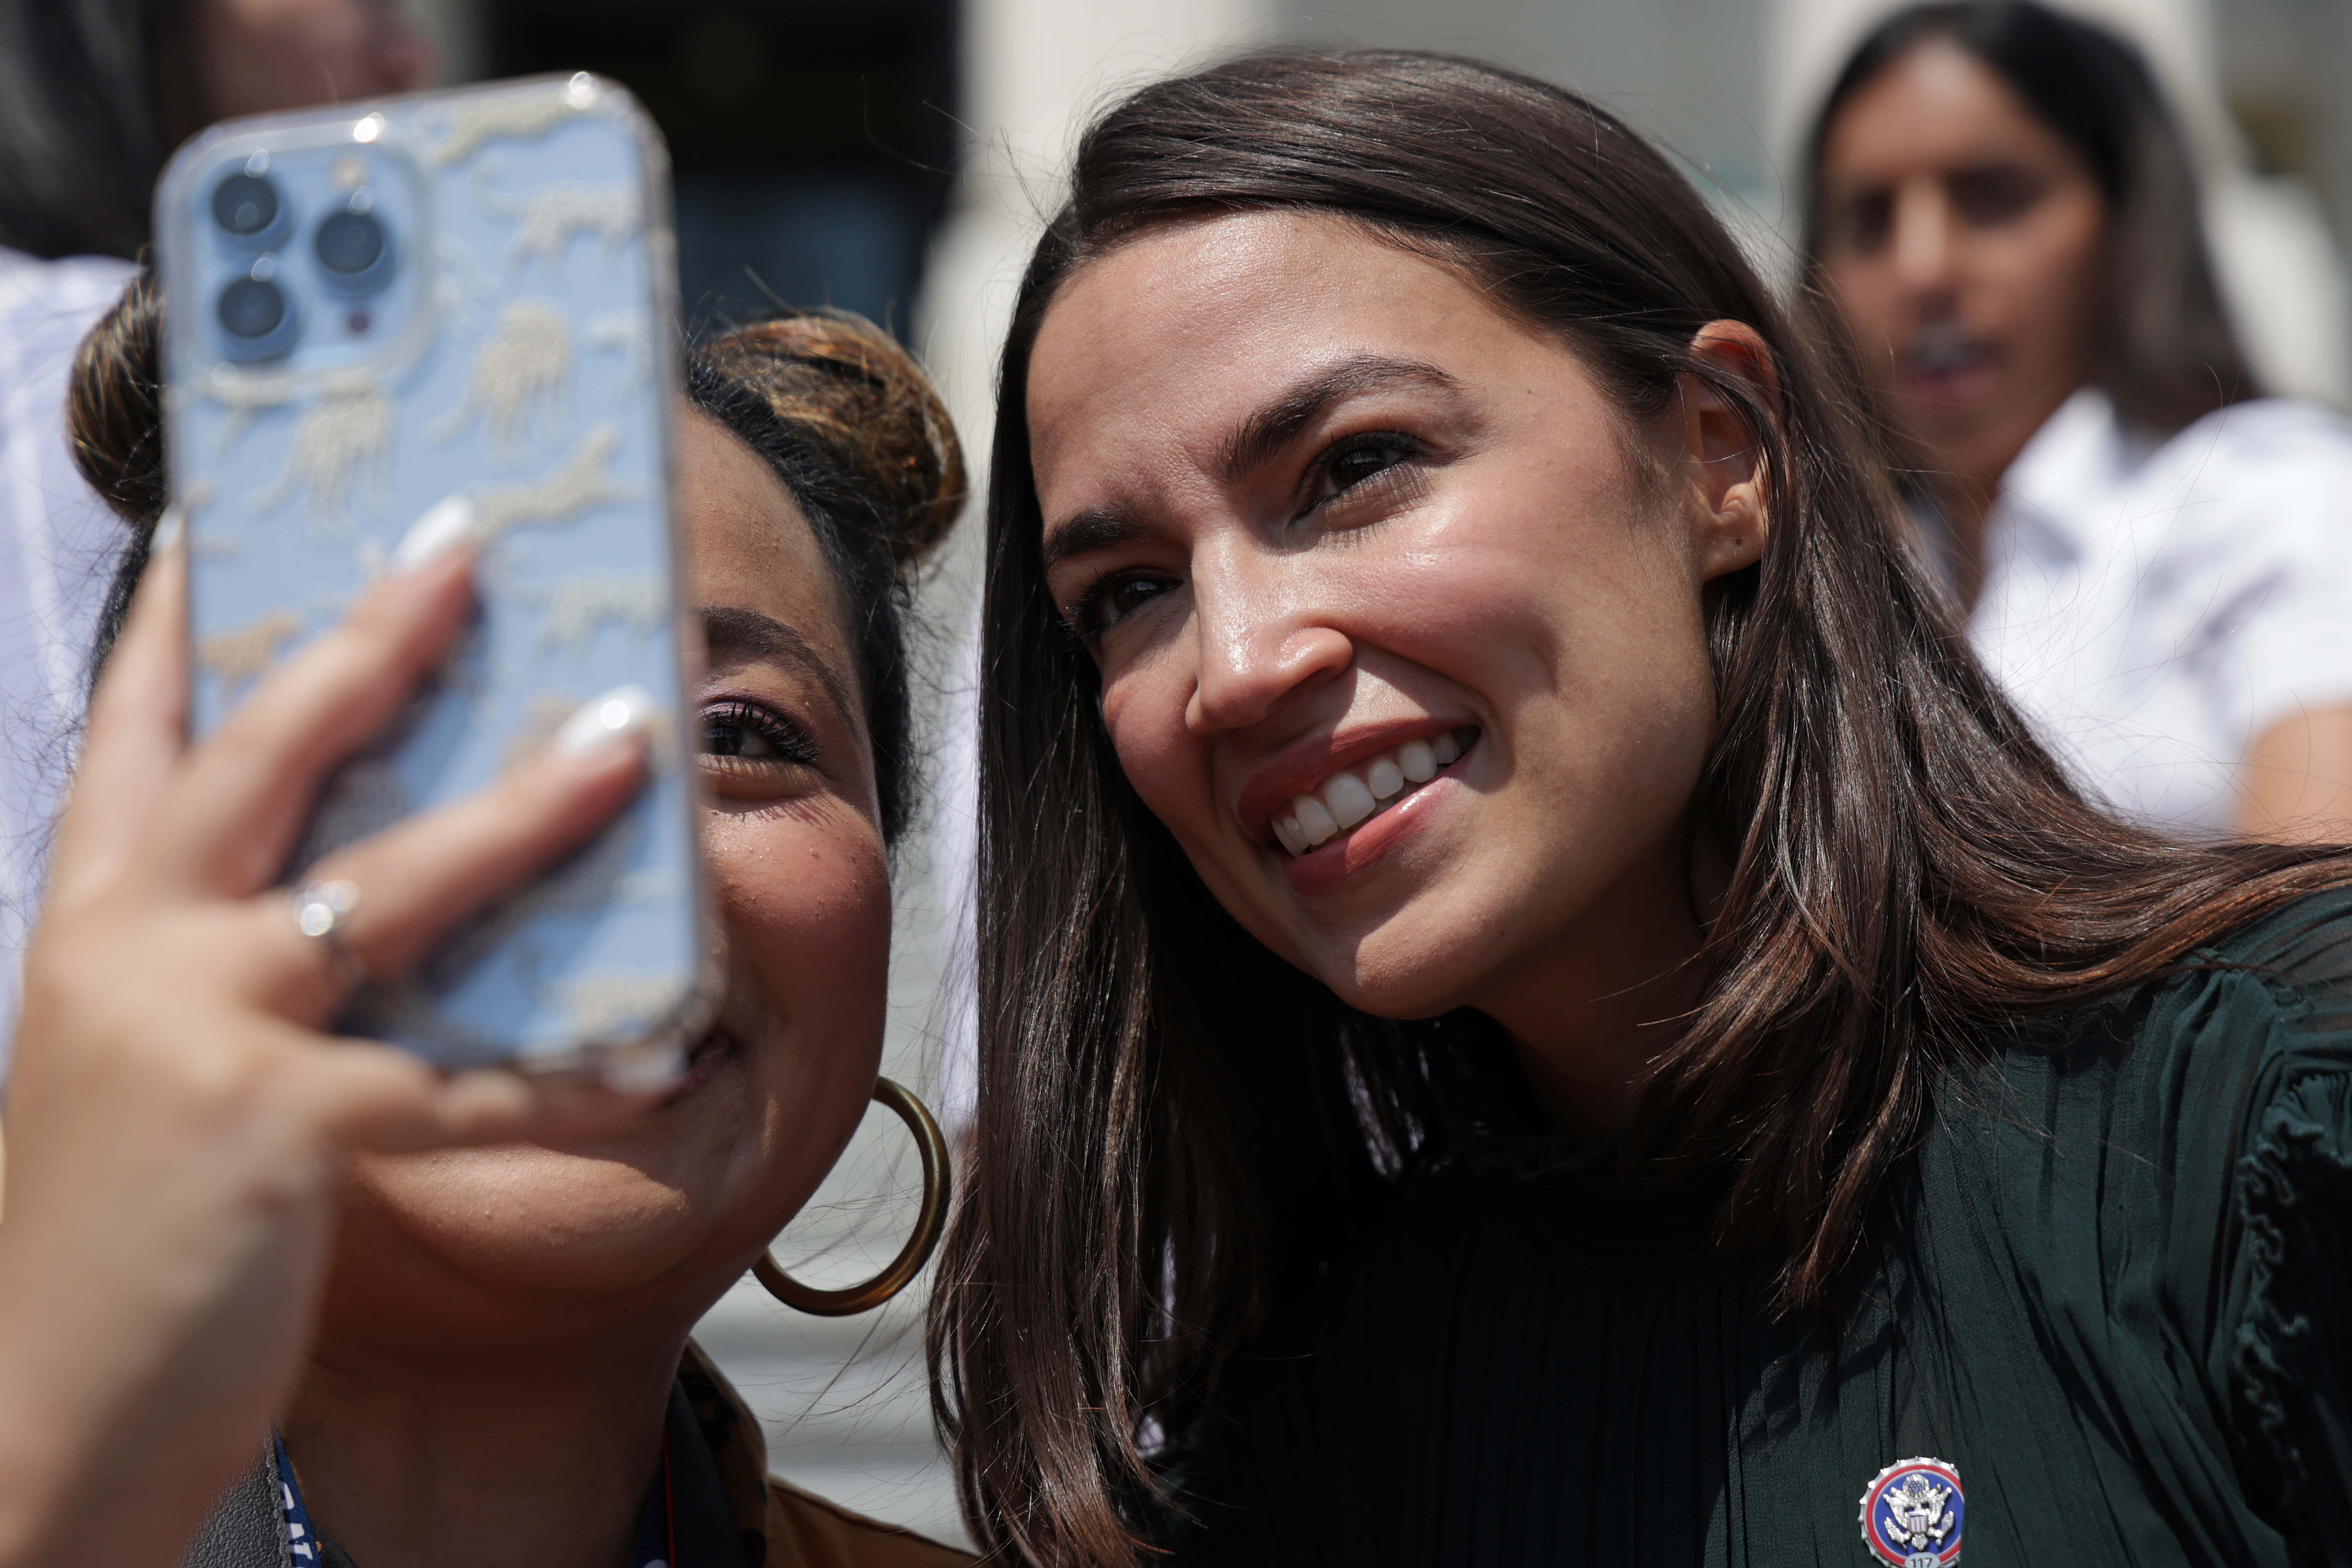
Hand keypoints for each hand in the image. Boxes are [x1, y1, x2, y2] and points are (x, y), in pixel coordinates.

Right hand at [0, 528, 660, 1566]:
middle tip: (463, 541)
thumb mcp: (131, 1066)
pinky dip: (573, 1078)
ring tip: (632, 745)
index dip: (177, 621)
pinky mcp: (280, 1138)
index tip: (220, 521)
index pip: (133, 734)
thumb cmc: (104, 1237)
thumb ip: (213, 967)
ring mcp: (205, 1038)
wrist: (33, 1421)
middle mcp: (135, 954)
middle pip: (268, 756)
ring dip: (525, 814)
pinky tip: (663, 1057)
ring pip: (395, 888)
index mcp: (91, 925)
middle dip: (370, 637)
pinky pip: (470, 1092)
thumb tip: (345, 890)